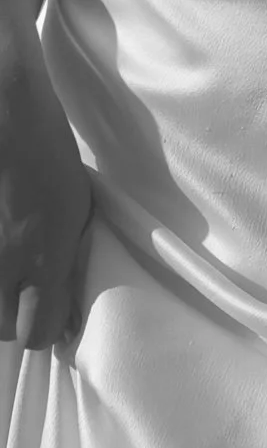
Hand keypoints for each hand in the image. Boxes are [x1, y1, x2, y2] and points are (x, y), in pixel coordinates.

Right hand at [0, 29, 91, 349]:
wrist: (8, 115)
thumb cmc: (50, 152)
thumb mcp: (78, 208)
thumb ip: (68, 258)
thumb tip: (65, 297)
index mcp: (46, 259)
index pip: (38, 332)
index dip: (45, 330)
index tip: (49, 316)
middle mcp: (6, 267)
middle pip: (3, 329)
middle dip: (14, 316)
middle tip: (23, 290)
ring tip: (8, 265)